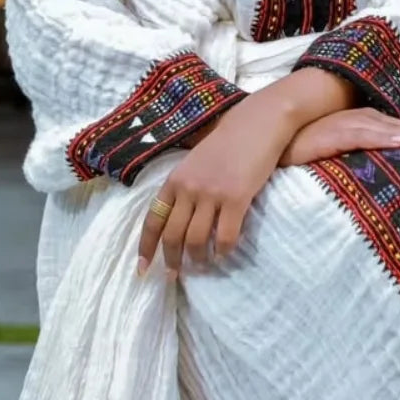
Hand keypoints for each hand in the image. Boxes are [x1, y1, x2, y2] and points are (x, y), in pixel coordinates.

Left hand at [137, 95, 294, 280]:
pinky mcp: (236, 199)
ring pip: (196, 240)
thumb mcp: (196, 162)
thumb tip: (180, 218)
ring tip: (202, 265)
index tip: (142, 268)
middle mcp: (189, 188)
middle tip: (174, 275)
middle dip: (171, 260)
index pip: (153, 219)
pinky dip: (222, 251)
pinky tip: (224, 254)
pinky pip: (225, 237)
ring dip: (197, 259)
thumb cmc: (228, 142)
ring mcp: (212, 194)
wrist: (257, 124)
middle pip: (172, 235)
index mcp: (175, 179)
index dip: (146, 247)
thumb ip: (185, 186)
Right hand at [278, 107, 399, 167]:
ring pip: (381, 127)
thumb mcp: (332, 158)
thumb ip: (354, 160)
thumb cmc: (298, 156)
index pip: (391, 129)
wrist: (266, 146)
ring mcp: (340, 124)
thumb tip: (378, 178)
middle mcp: (351, 120)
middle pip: (392, 126)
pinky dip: (381, 136)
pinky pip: (360, 133)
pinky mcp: (329, 133)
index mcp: (355, 124)